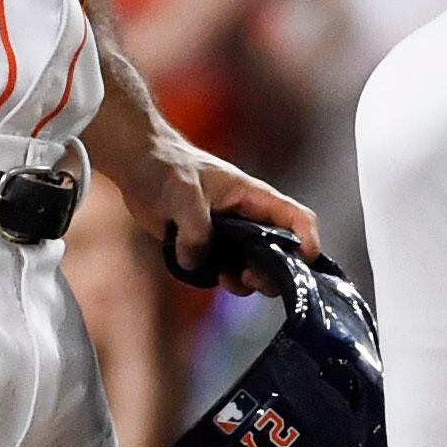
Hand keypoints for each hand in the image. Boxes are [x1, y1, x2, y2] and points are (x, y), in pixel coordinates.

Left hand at [104, 130, 318, 293]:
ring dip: (245, 281)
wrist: (138, 166)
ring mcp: (229, 234)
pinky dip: (220, 279)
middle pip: (280, 253)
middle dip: (272, 273)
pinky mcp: (209, 246)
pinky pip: (224, 270)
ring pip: (253, 267)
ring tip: (226, 279)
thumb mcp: (182, 193)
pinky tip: (205, 273)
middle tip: (250, 279)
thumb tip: (196, 260)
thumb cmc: (166, 166)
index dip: (307, 242)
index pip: (297, 219)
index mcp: (253, 198)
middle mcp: (247, 218)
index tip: (301, 265)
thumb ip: (194, 228)